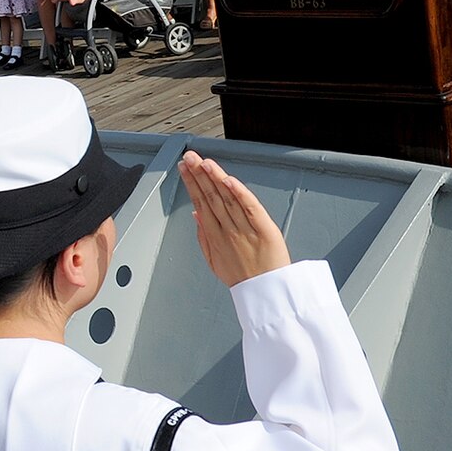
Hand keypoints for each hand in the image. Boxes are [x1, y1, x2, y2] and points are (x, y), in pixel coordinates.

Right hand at [178, 150, 289, 286]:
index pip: (200, 202)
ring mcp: (244, 228)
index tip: (185, 168)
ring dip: (214, 178)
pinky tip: (228, 180)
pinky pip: (249, 207)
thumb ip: (203, 237)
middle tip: (189, 158)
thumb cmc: (243, 278)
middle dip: (198, 174)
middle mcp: (227, 230)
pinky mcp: (264, 229)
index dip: (192, 183)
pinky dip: (239, 193)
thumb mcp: (214, 261)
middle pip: (210, 196)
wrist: (266, 292)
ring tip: (204, 162)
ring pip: (227, 198)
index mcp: (215, 236)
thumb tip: (195, 215)